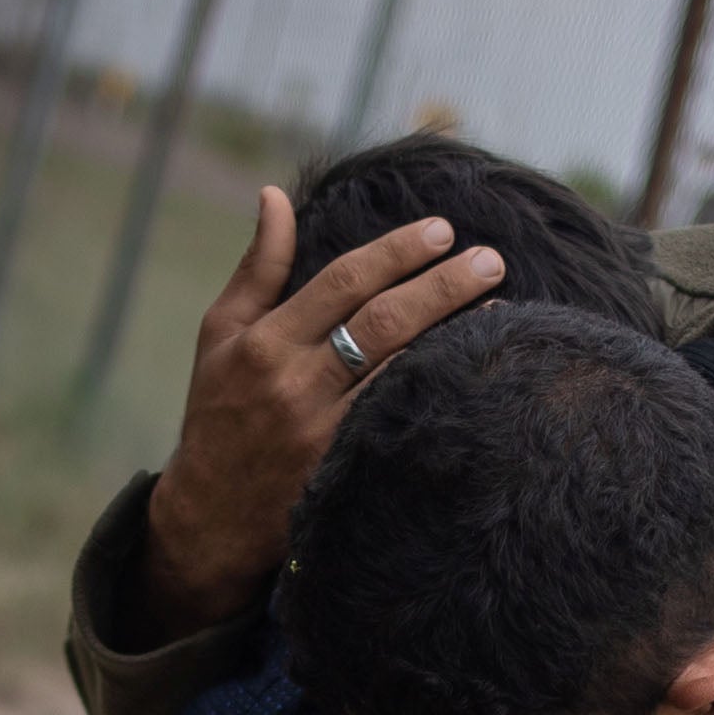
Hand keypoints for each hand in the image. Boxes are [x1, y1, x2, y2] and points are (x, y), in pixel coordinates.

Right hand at [138, 187, 505, 640]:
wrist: (211, 517)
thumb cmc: (220, 412)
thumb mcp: (221, 335)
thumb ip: (258, 268)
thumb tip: (276, 196)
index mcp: (264, 342)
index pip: (342, 283)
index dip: (396, 253)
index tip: (442, 229)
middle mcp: (296, 383)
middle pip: (382, 323)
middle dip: (441, 285)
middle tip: (491, 257)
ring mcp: (325, 431)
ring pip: (402, 373)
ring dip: (455, 335)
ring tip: (502, 303)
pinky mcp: (348, 470)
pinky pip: (405, 421)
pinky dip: (442, 390)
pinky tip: (479, 370)